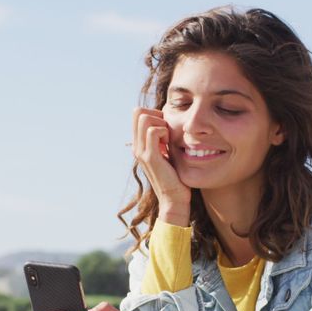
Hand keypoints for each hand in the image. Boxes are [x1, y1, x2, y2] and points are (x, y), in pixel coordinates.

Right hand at [133, 107, 190, 225]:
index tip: (166, 128)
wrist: (174, 199)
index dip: (154, 113)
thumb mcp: (167, 153)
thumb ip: (164, 139)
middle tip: (167, 131)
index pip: (137, 113)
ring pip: (144, 118)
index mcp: (139, 145)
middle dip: (156, 114)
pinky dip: (164, 131)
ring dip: (160, 122)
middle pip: (138, 111)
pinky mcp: (150, 157)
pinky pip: (153, 131)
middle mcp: (136, 147)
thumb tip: (168, 123)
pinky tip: (169, 144)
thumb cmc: (175, 176)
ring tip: (168, 138)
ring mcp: (141, 152)